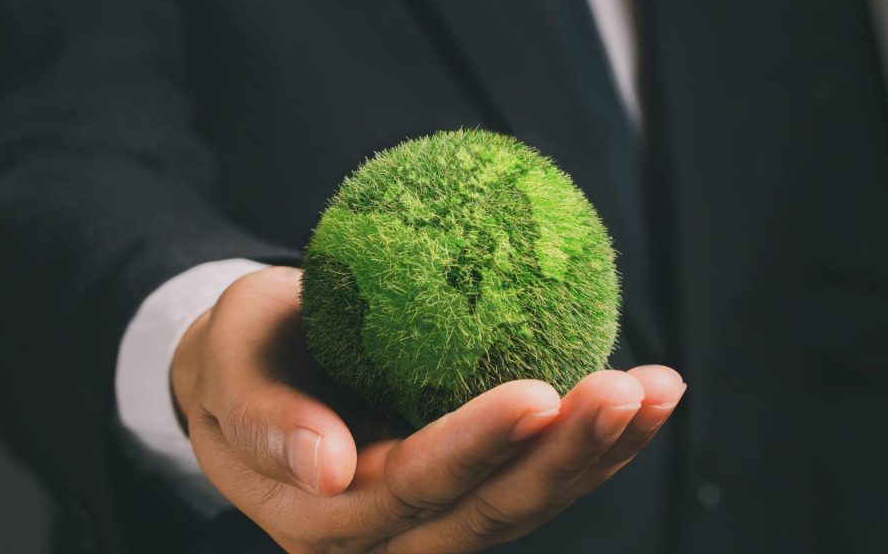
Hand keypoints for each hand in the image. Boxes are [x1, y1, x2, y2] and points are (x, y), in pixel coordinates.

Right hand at [171, 266, 686, 553]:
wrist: (265, 368)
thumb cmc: (244, 355)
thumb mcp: (227, 367)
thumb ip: (264, 420)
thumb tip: (327, 467)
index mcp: (325, 515)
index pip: (411, 487)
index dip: (476, 447)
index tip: (537, 391)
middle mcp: (390, 532)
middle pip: (491, 508)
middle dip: (565, 454)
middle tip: (626, 389)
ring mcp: (440, 514)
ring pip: (530, 501)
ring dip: (602, 451)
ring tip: (660, 389)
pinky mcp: (475, 486)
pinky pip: (541, 474)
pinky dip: (598, 442)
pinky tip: (649, 396)